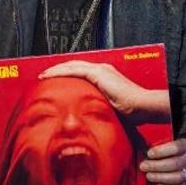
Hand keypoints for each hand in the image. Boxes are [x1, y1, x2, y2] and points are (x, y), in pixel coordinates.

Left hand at [39, 60, 167, 120]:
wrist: (141, 106)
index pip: (81, 72)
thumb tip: (90, 118)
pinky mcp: (98, 73)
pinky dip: (60, 72)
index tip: (56, 82)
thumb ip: (100, 108)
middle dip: (59, 70)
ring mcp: (100, 69)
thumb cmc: (131, 112)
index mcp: (105, 76)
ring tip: (44, 75)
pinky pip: (74, 70)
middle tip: (45, 76)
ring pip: (72, 65)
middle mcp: (102, 69)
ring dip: (56, 70)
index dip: (67, 75)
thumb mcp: (111, 108)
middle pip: (75, 66)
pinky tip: (49, 76)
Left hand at [139, 138, 185, 184]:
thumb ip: (159, 144)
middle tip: (143, 166)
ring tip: (148, 175)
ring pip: (177, 177)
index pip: (176, 147)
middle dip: (156, 165)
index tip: (149, 154)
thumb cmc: (173, 151)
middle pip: (175, 163)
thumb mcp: (169, 142)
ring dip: (160, 177)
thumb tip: (145, 150)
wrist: (185, 160)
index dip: (161, 151)